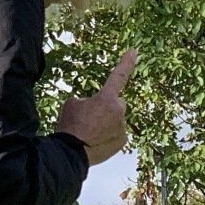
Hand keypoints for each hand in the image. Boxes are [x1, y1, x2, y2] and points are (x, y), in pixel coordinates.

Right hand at [56, 49, 136, 165]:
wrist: (70, 153)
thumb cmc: (70, 126)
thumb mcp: (72, 104)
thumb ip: (87, 100)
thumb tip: (93, 106)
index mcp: (106, 98)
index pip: (118, 76)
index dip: (126, 62)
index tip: (134, 51)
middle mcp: (119, 111)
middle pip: (116, 103)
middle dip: (107, 107)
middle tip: (90, 118)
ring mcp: (122, 127)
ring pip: (116, 120)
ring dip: (106, 122)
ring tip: (90, 132)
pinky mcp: (122, 142)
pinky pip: (116, 133)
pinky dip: (108, 135)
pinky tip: (95, 141)